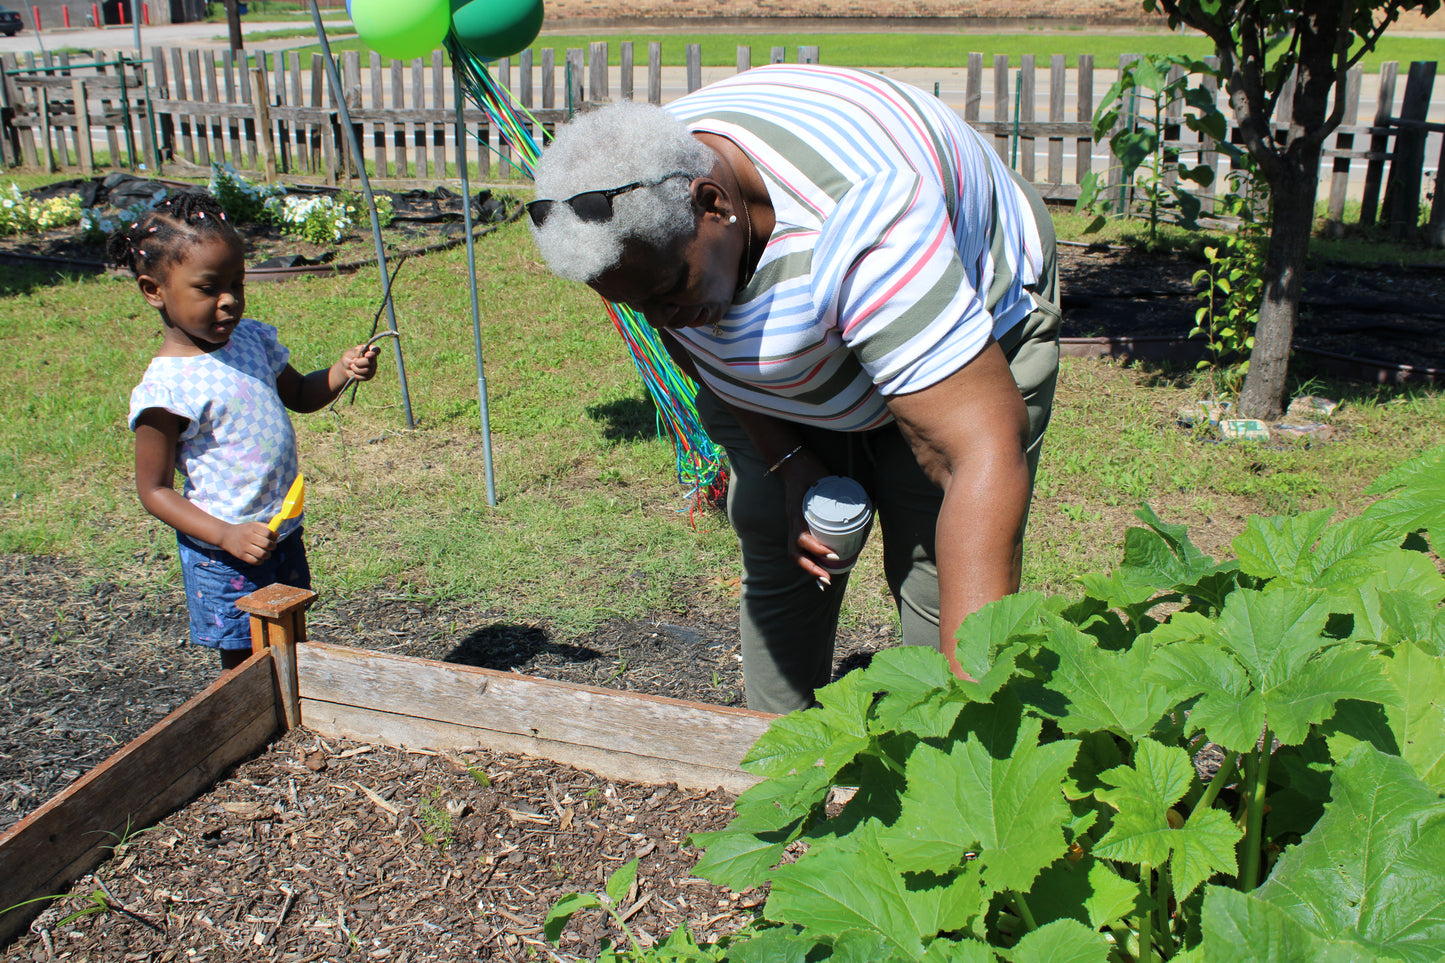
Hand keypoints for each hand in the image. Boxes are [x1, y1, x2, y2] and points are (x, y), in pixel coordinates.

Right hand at [220, 521, 278, 564]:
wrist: (225, 535)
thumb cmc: (244, 530)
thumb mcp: (253, 525)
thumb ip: (266, 528)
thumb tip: (277, 535)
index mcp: (252, 528)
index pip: (268, 533)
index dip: (274, 537)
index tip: (273, 538)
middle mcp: (248, 537)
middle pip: (267, 544)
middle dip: (273, 546)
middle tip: (271, 547)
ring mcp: (244, 547)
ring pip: (262, 554)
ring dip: (267, 555)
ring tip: (266, 553)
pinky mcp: (241, 555)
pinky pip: (254, 561)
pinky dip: (260, 561)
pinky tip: (259, 558)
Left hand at [341, 344, 380, 381]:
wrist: (346, 368)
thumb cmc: (349, 358)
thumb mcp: (350, 353)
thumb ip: (356, 352)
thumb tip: (362, 347)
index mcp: (369, 350)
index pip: (376, 350)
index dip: (373, 352)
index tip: (367, 355)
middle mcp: (373, 359)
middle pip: (370, 362)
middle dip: (359, 363)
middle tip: (354, 362)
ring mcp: (373, 368)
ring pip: (367, 371)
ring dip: (356, 369)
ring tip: (352, 366)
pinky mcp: (370, 375)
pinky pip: (365, 377)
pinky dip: (357, 375)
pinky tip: (354, 372)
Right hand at [777, 449, 836, 583]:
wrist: (792, 462)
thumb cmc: (808, 469)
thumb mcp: (823, 477)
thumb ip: (838, 489)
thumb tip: (863, 501)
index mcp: (796, 513)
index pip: (801, 538)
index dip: (817, 549)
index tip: (832, 556)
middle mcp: (792, 522)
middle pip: (795, 553)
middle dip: (811, 568)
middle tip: (828, 578)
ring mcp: (793, 524)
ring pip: (795, 552)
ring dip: (809, 568)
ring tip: (825, 579)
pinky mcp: (796, 525)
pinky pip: (799, 546)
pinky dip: (809, 559)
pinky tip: (821, 566)